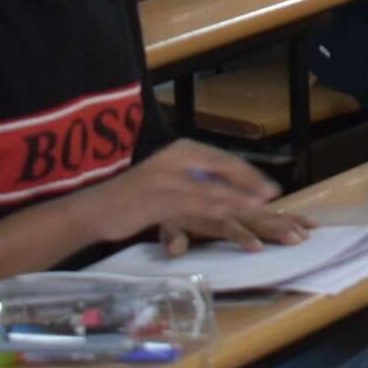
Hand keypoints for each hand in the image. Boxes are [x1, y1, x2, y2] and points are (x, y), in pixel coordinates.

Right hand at [78, 140, 279, 245]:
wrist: (93, 209)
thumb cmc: (132, 197)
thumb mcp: (166, 179)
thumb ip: (193, 178)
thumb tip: (225, 183)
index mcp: (180, 151)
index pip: (223, 159)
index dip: (248, 173)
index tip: (268, 185)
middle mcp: (177, 159)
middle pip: (224, 169)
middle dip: (252, 182)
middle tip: (273, 194)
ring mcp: (169, 179)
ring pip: (214, 187)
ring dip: (241, 197)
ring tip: (263, 204)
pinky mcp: (160, 200)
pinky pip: (196, 204)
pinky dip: (218, 209)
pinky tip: (231, 216)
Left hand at [161, 204, 312, 258]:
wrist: (171, 182)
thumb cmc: (171, 207)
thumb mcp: (167, 223)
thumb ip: (173, 234)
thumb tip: (176, 248)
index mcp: (209, 209)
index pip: (229, 223)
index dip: (243, 234)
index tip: (258, 248)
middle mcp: (229, 204)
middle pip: (255, 215)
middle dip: (275, 226)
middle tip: (296, 238)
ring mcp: (238, 204)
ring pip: (265, 211)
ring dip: (286, 220)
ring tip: (307, 230)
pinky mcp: (245, 205)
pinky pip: (270, 210)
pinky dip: (288, 215)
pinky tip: (305, 221)